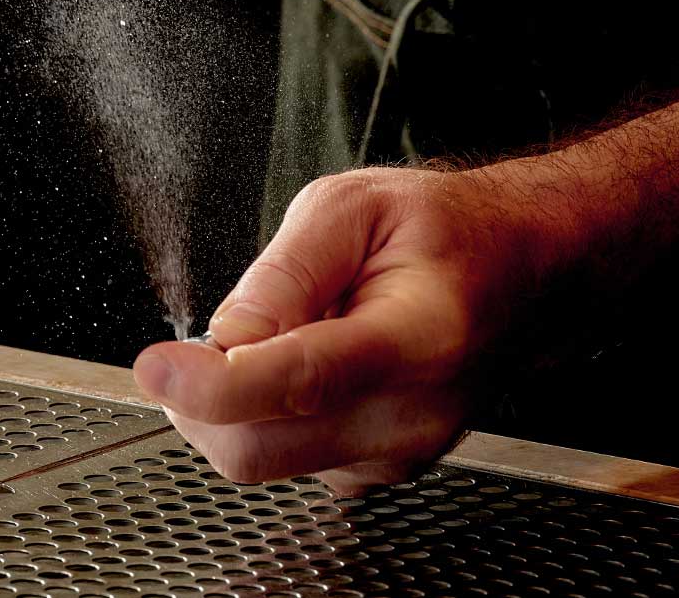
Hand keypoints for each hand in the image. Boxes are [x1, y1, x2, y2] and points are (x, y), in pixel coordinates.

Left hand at [130, 166, 549, 495]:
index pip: (296, 384)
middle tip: (199, 342)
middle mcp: (411, 415)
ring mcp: (399, 453)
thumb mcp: (350, 207)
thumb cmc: (442, 234)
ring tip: (282, 337)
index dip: (210, 384)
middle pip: (256, 449)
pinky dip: (261, 420)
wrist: (522, 273)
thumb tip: (224, 336)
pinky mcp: (380, 471)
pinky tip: (296, 370)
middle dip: (195, 400)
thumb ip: (281, 272)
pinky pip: (283, 460)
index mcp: (415, 339)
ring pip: (260, 460)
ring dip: (230, 406)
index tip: (156, 366)